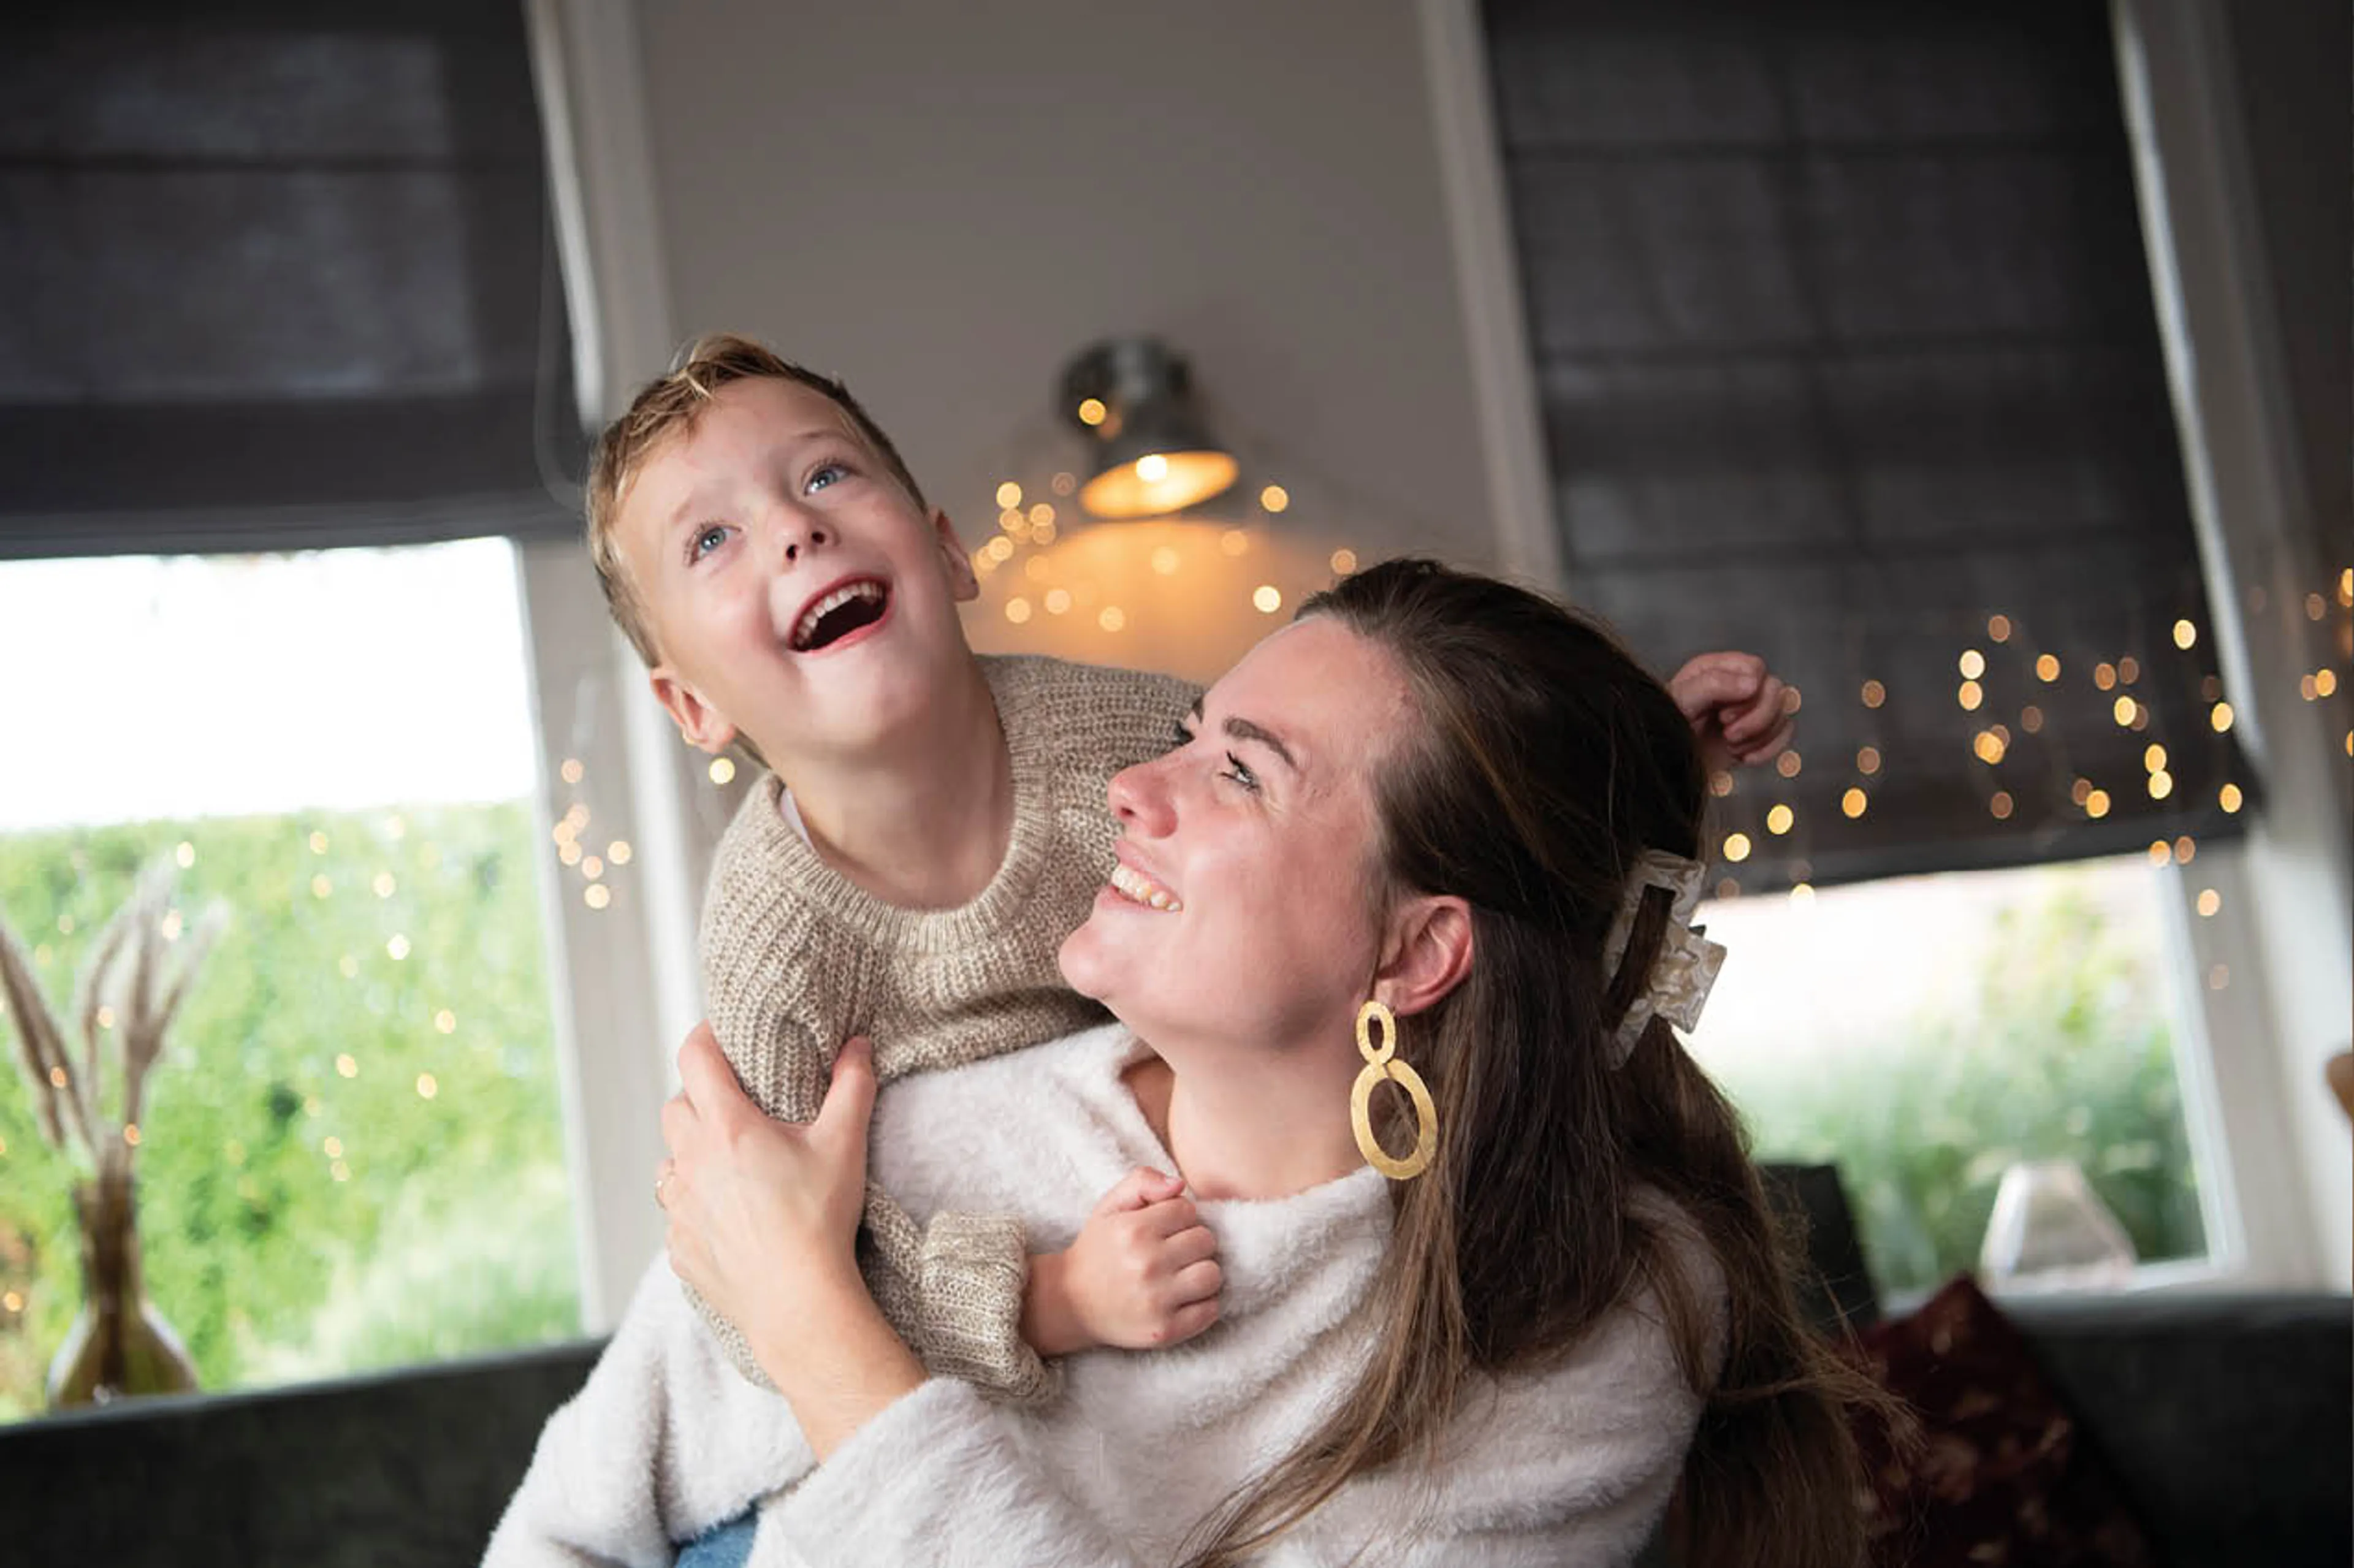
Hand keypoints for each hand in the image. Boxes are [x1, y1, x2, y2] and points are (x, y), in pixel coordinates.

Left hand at [657, 1023, 876, 1344]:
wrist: (799, 1303)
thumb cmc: (819, 1219)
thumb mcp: (844, 1144)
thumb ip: (852, 1085)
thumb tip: (857, 1044)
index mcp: (726, 1127)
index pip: (694, 1058)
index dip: (705, 1038)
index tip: (721, 1037)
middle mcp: (691, 1162)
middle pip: (675, 1108)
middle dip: (699, 1099)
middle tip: (736, 1106)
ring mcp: (679, 1208)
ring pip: (670, 1163)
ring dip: (692, 1155)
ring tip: (730, 1165)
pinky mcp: (679, 1248)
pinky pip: (677, 1214)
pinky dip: (696, 1206)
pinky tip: (730, 1217)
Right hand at [1032, 1167, 1221, 1354]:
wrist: (1071, 1303)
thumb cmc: (1098, 1249)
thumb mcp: (1110, 1206)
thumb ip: (1143, 1181)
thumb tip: (1180, 1185)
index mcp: (1133, 1230)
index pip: (1187, 1210)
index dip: (1179, 1217)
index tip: (1164, 1229)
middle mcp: (1145, 1265)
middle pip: (1205, 1241)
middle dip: (1193, 1242)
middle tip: (1174, 1252)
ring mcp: (1156, 1301)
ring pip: (1212, 1275)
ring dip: (1202, 1272)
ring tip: (1182, 1274)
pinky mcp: (1165, 1330)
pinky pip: (1210, 1311)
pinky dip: (1204, 1303)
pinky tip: (1184, 1297)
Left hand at [1669, 651, 1792, 771]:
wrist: (1666, 763)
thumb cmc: (1666, 728)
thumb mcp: (1682, 701)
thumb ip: (1714, 684)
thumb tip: (1752, 683)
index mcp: (1717, 669)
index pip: (1756, 668)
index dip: (1748, 692)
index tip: (1723, 715)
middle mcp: (1737, 685)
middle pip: (1776, 690)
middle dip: (1756, 718)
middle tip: (1728, 734)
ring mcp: (1750, 709)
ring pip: (1783, 713)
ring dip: (1759, 736)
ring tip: (1730, 745)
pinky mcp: (1758, 732)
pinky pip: (1784, 734)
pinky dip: (1768, 749)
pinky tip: (1744, 756)